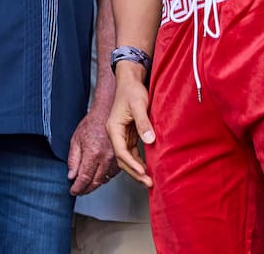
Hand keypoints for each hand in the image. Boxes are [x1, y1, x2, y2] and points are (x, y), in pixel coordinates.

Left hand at [67, 106, 118, 195]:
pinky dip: (105, 176)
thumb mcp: (76, 139)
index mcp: (93, 153)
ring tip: (87, 184)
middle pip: (96, 181)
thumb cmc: (92, 123)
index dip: (78, 188)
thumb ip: (73, 159)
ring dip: (96, 184)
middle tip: (80, 190)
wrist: (108, 113)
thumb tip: (71, 175)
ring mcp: (115, 158)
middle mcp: (105, 157)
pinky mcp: (122, 157)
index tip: (73, 191)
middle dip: (86, 189)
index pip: (84, 178)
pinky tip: (99, 174)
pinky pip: (113, 173)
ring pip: (105, 179)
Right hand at [106, 66, 154, 187]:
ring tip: (149, 181)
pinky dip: (139, 162)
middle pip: (122, 159)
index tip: (143, 171)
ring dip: (137, 170)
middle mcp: (115, 134)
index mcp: (114, 128)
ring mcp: (121, 135)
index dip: (131, 163)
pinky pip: (132, 152)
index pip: (121, 151)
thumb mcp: (139, 106)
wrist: (130, 80)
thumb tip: (150, 141)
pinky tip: (147, 168)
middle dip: (135, 172)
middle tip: (149, 182)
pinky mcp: (129, 135)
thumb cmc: (132, 91)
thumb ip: (143, 123)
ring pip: (127, 158)